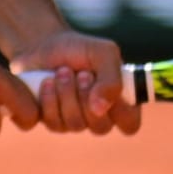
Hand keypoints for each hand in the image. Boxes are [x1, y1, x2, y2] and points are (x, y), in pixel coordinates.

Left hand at [9, 29, 139, 135]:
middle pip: (100, 127)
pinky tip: (47, 82)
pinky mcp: (52, 121)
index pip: (130, 124)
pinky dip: (49, 100)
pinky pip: (53, 123)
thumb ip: (112, 79)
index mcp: (119, 100)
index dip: (121, 112)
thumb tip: (101, 109)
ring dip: (67, 95)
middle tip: (81, 73)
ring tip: (61, 72)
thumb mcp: (103, 53)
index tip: (108, 89)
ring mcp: (75, 121)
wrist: (42, 46)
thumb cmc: (78, 49)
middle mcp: (99, 116)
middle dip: (87, 97)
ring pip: (75, 125)